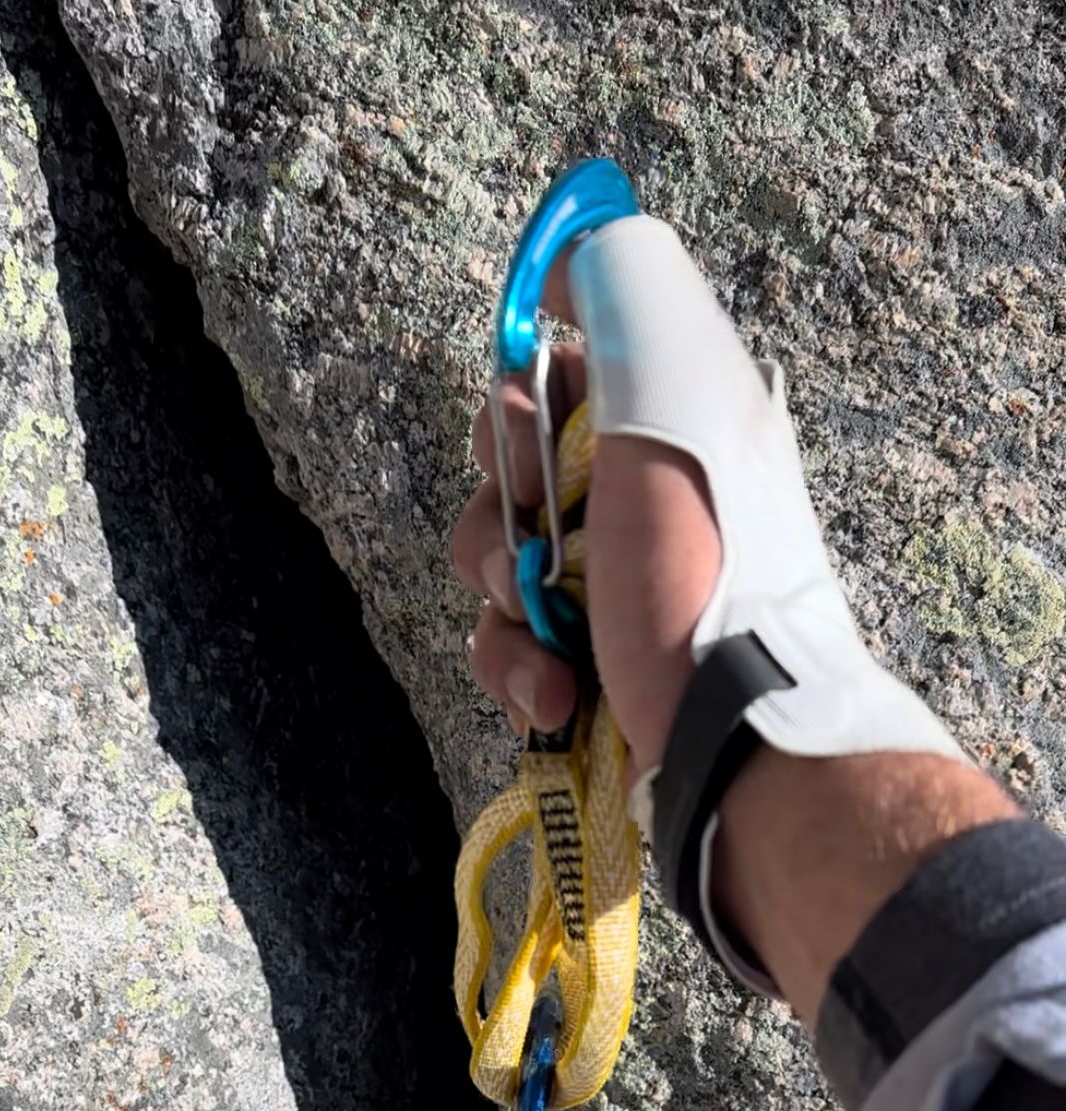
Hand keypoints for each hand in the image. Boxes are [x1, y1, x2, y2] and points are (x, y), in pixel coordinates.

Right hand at [451, 314, 721, 779]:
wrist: (734, 742)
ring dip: (504, 610)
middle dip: (499, 516)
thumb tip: (571, 251)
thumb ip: (625, 299)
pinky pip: (506, 653)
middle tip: (537, 549)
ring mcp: (609, 589)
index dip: (518, 405)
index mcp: (663, 428)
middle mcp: (635, 502)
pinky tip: (557, 700)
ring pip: (492, 572)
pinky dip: (518, 675)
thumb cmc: (706, 574)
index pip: (551, 378)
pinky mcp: (587, 668)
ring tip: (554, 647)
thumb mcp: (676, 399)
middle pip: (502, 479)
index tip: (528, 435)